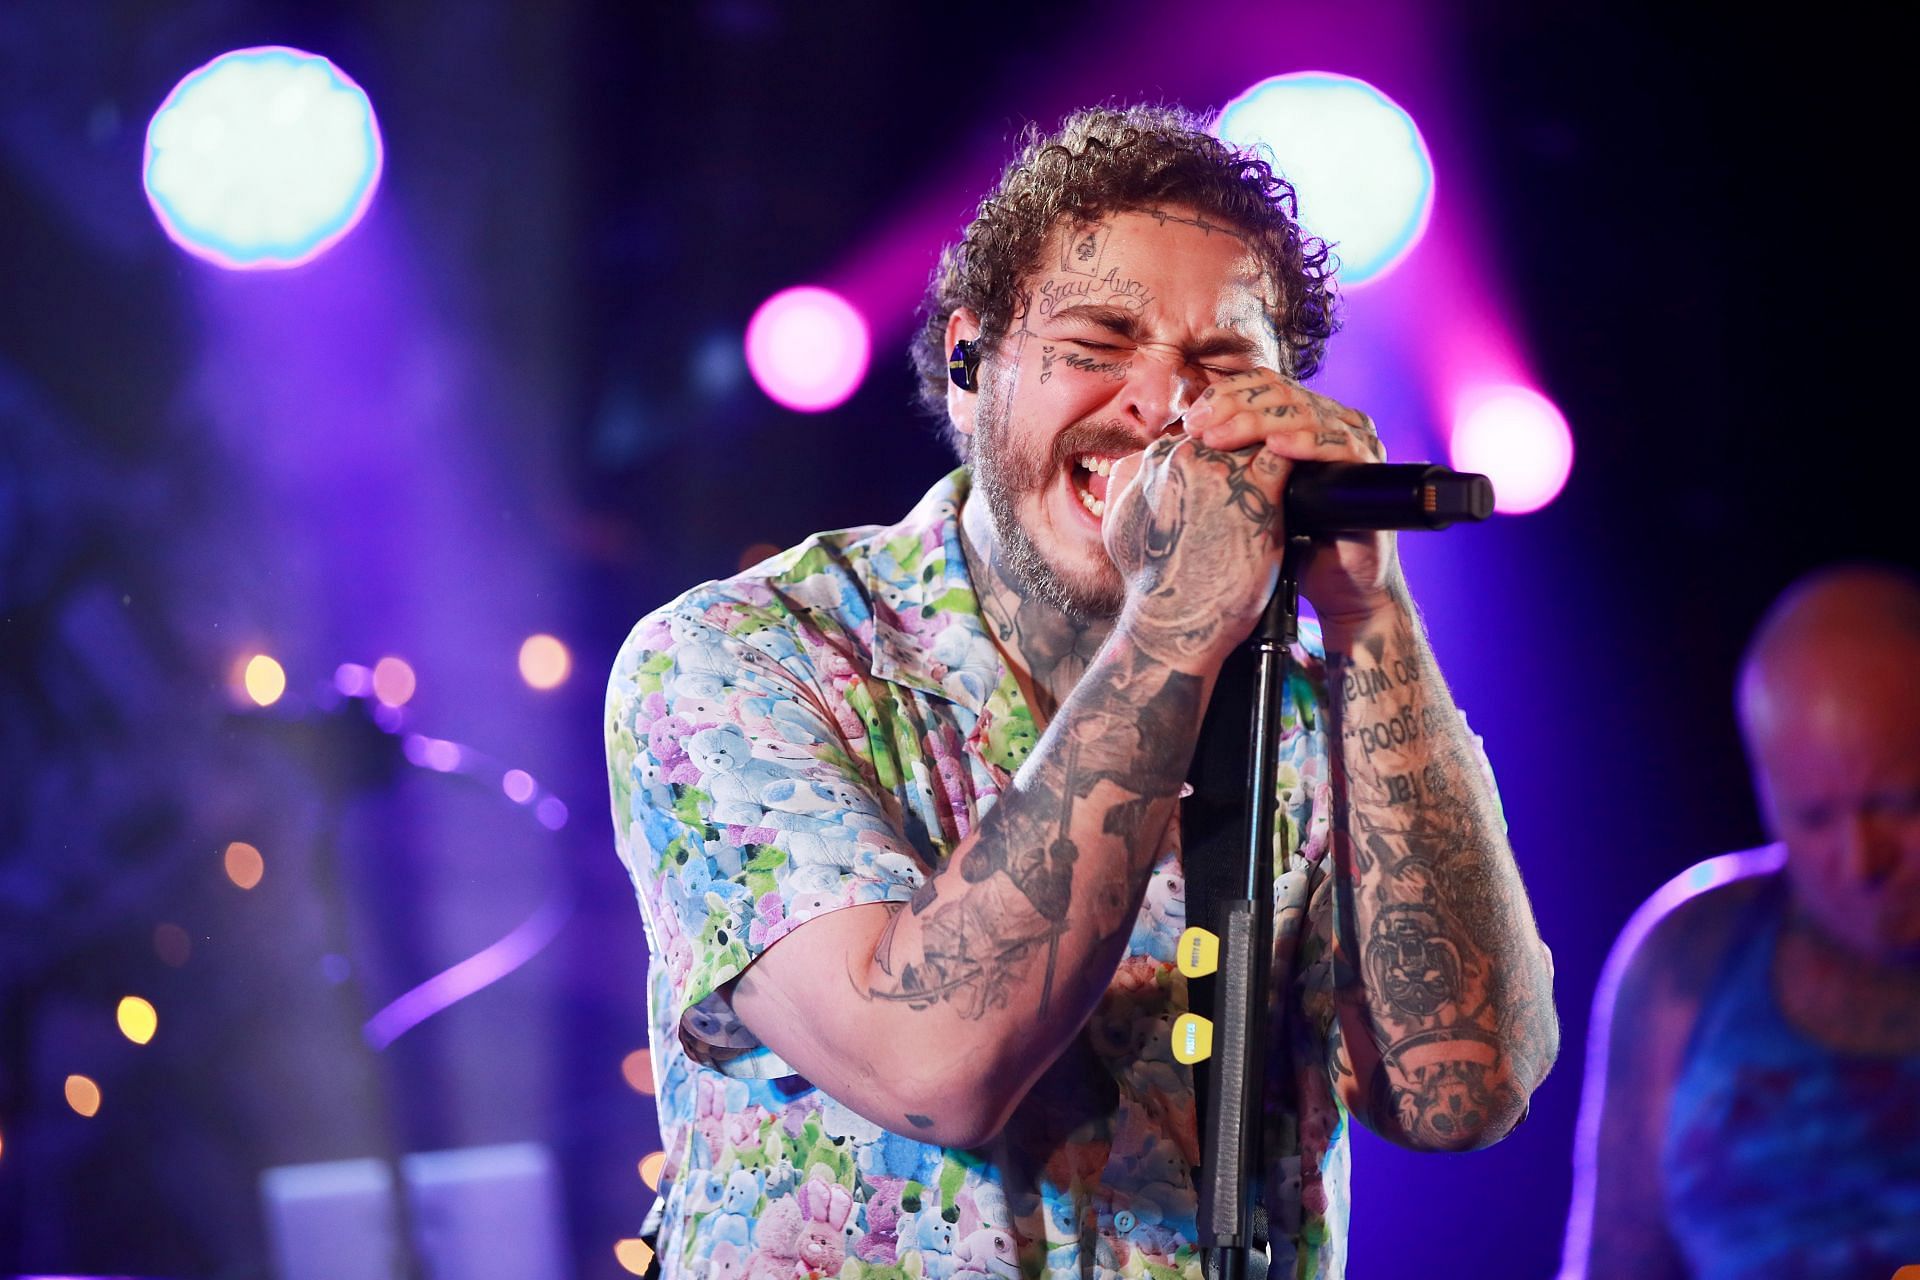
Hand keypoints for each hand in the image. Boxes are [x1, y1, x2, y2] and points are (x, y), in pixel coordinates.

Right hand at [1102, 431, 1288, 670]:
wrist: (1173, 624)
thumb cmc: (1149, 584)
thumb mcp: (1116, 525)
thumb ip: (1123, 484)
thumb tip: (1133, 463)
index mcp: (1158, 461)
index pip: (1202, 429)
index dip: (1222, 440)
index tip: (1237, 458)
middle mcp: (1188, 457)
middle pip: (1233, 425)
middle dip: (1251, 436)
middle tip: (1271, 452)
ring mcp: (1225, 474)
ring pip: (1262, 434)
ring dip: (1281, 441)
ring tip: (1297, 455)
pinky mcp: (1259, 496)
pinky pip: (1288, 458)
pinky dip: (1300, 458)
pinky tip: (1309, 470)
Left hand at [1181, 368, 1401, 633]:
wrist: (1333, 582)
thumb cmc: (1287, 540)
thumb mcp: (1247, 495)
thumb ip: (1222, 462)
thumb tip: (1171, 439)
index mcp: (1301, 419)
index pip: (1262, 386)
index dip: (1226, 395)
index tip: (1191, 419)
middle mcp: (1329, 420)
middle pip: (1280, 393)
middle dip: (1234, 406)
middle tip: (1200, 427)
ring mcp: (1352, 439)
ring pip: (1305, 411)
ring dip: (1260, 422)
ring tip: (1222, 437)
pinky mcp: (1369, 466)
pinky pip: (1339, 443)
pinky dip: (1306, 441)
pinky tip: (1277, 447)